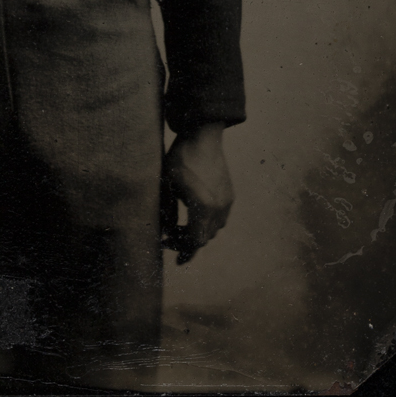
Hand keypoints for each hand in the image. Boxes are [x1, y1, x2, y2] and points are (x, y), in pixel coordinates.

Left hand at [161, 123, 233, 263]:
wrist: (203, 135)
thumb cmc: (181, 158)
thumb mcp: (167, 184)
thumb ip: (167, 211)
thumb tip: (165, 230)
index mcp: (202, 207)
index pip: (195, 241)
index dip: (185, 253)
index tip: (176, 261)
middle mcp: (218, 208)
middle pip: (204, 238)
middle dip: (187, 242)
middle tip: (170, 238)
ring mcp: (226, 201)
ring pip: (213, 229)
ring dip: (198, 232)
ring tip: (180, 226)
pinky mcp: (229, 194)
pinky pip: (219, 217)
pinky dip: (206, 222)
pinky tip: (193, 213)